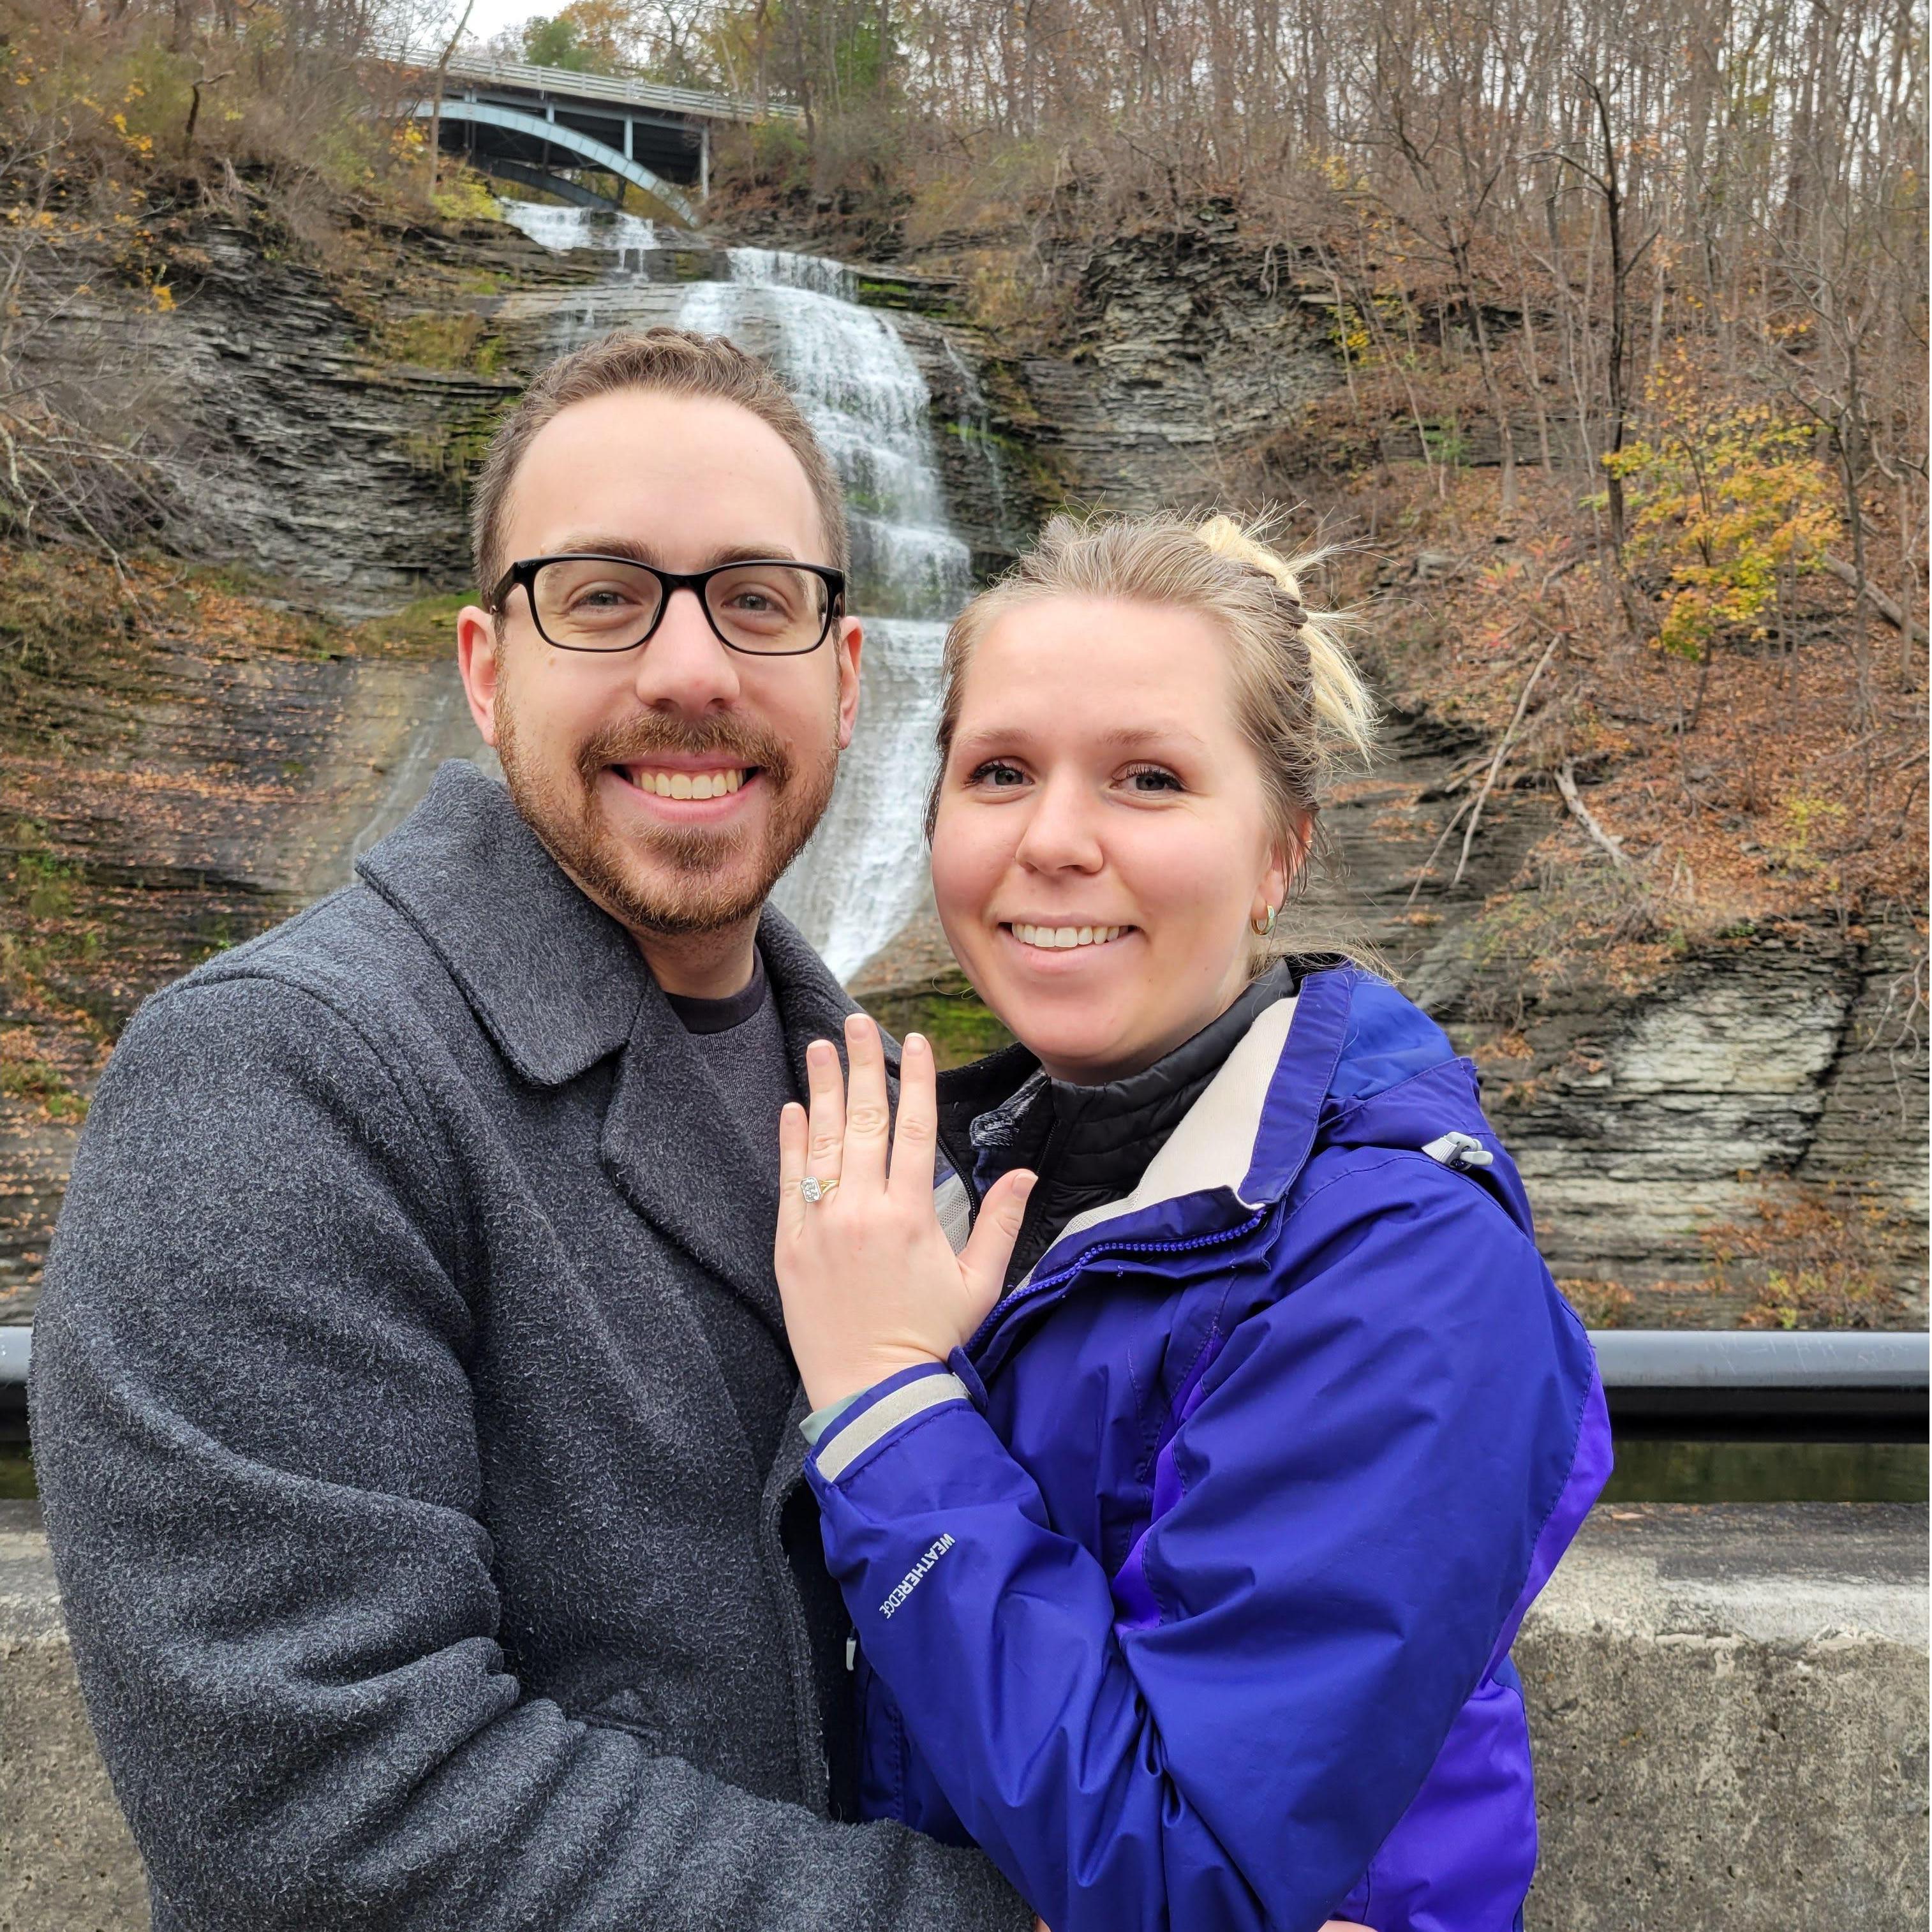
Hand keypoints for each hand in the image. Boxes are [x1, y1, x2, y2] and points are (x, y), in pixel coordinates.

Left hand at [775, 1013, 1033, 1410]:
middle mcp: (864, 1210)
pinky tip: (792, 1108)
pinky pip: (790, 1183)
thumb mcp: (979, 1284)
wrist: (873, 1393)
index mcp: (912, 1215)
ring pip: (822, 1143)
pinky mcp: (790, 1247)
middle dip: (861, 1066)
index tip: (913, 1041)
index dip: (916, 1080)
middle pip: (864, 1121)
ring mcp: (821, 1226)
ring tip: (819, 1046)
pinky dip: (791, 1143)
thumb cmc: (931, 1341)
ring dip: (819, 1089)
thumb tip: (1026, 1175)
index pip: (916, 1129)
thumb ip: (999, 1224)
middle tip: (857, 1021)